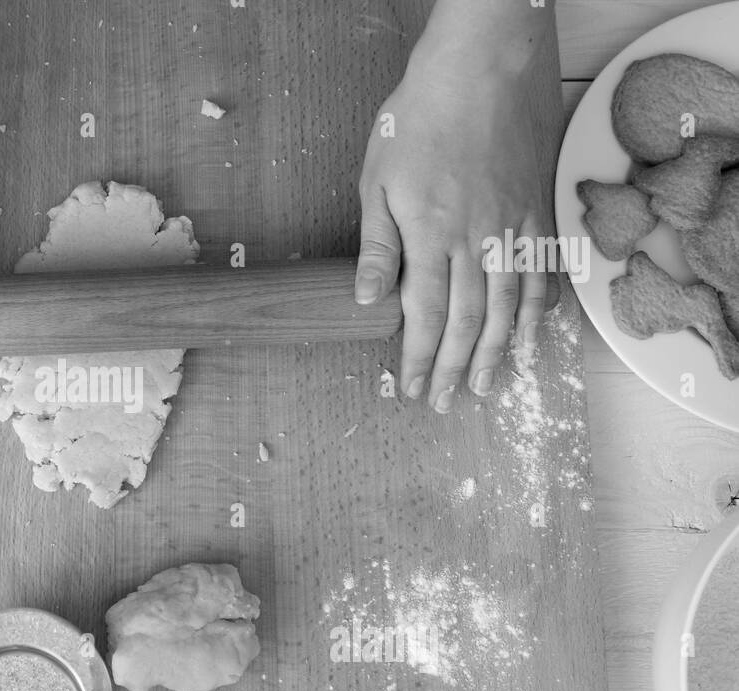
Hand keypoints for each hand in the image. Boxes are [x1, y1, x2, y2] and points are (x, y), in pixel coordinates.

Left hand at [355, 62, 548, 412]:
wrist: (483, 68)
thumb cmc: (421, 118)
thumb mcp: (378, 179)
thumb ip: (378, 245)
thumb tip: (369, 300)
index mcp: (431, 237)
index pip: (426, 316)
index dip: (420, 360)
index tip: (411, 389)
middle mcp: (478, 241)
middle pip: (470, 322)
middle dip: (456, 368)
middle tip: (446, 402)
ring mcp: (514, 228)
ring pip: (511, 306)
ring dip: (499, 352)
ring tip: (489, 386)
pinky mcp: (537, 212)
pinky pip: (543, 273)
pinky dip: (539, 310)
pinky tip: (533, 333)